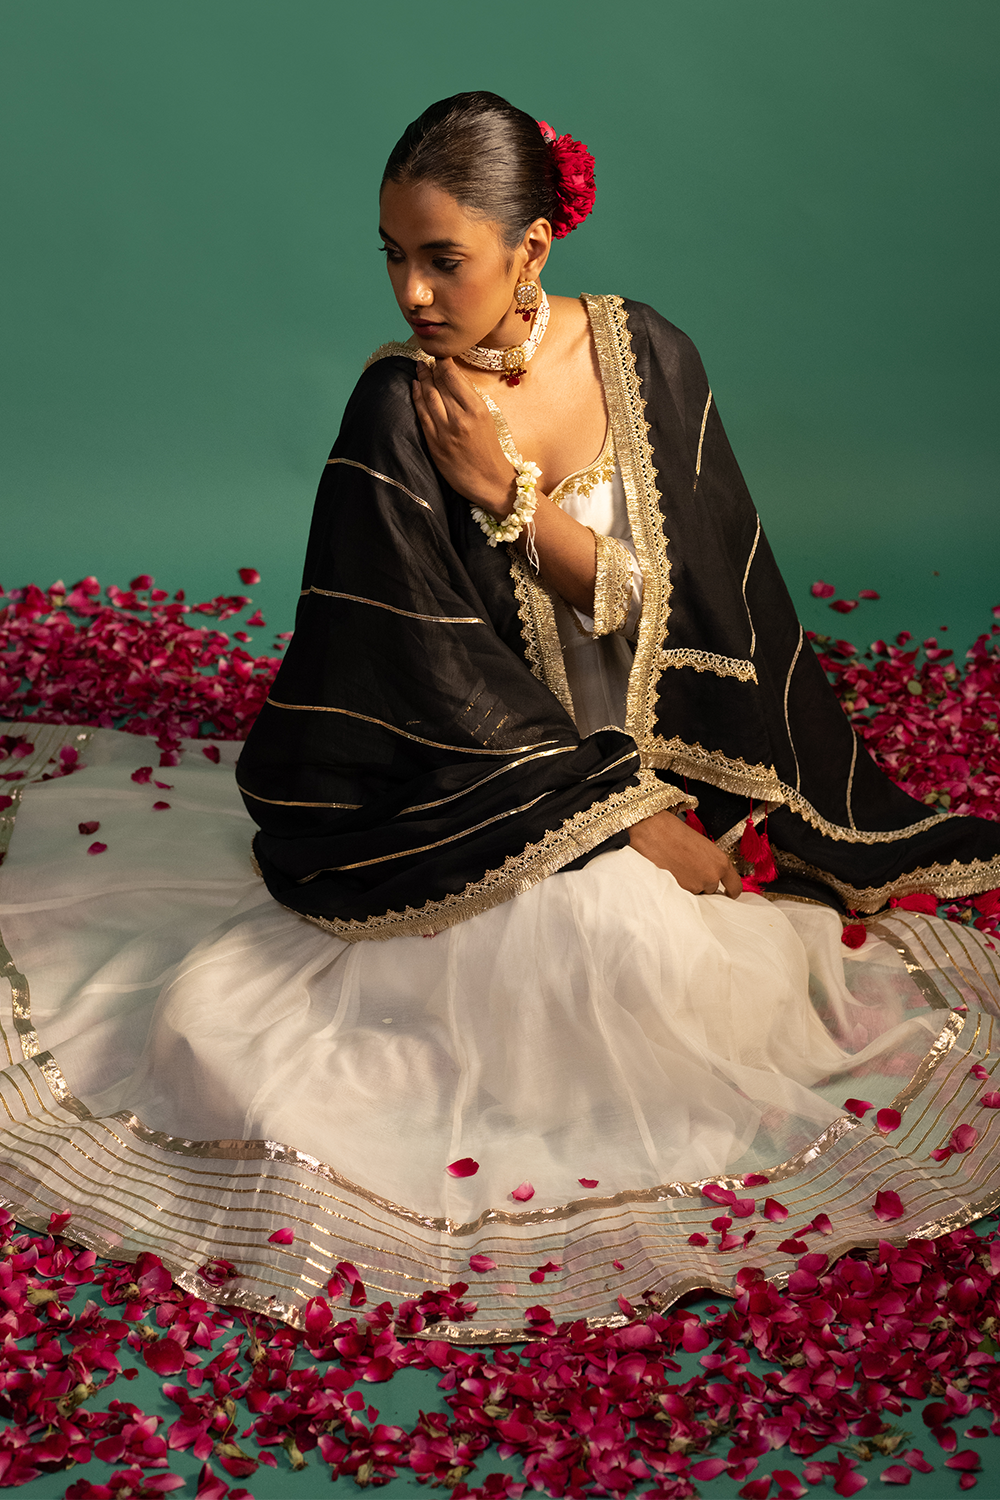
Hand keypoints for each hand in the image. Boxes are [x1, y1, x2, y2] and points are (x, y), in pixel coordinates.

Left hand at [412, 358, 515, 513]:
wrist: (488, 480)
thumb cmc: (489, 448)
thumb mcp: (487, 418)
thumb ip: (470, 397)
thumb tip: (453, 375)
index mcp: (477, 410)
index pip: (453, 377)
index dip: (443, 362)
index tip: (440, 355)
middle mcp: (460, 419)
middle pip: (439, 384)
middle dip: (431, 369)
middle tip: (426, 359)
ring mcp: (445, 431)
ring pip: (428, 396)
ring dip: (422, 379)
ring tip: (419, 368)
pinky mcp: (434, 443)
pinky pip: (421, 414)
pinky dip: (416, 397)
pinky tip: (414, 386)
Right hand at [629, 810, 741, 897]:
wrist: (653, 831)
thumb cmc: (674, 833)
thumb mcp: (702, 846)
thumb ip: (710, 863)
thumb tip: (707, 873)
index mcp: (721, 863)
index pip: (735, 887)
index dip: (731, 891)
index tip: (728, 893)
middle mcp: (711, 877)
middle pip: (712, 889)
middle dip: (702, 883)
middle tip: (689, 869)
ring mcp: (695, 886)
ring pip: (695, 892)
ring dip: (689, 885)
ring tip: (677, 868)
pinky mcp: (680, 892)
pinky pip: (682, 895)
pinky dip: (677, 887)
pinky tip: (670, 873)